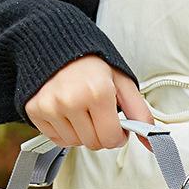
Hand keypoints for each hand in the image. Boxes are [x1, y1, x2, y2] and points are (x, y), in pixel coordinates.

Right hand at [24, 54, 154, 152]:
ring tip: (82, 109)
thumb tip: (153, 142)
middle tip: (99, 114)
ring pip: (75, 143)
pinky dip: (65, 131)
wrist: (56, 44)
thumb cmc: (91, 63)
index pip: (111, 138)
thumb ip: (140, 113)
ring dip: (83, 132)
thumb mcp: (122, 82)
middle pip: (94, 144)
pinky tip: (67, 112)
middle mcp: (71, 100)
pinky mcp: (35, 110)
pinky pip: (56, 139)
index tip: (117, 125)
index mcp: (98, 92)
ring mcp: (50, 106)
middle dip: (101, 133)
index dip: (118, 135)